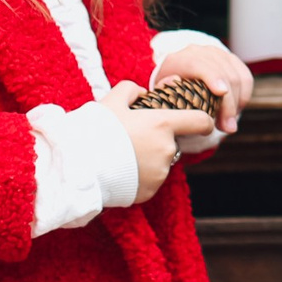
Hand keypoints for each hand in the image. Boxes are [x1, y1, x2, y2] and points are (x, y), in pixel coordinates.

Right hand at [98, 81, 214, 202]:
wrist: (78, 166)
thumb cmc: (96, 130)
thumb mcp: (111, 101)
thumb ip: (130, 90)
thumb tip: (140, 92)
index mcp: (163, 124)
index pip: (200, 121)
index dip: (203, 121)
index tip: (201, 124)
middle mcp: (167, 149)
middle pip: (172, 143)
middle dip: (159, 140)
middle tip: (132, 139)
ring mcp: (159, 173)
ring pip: (161, 163)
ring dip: (149, 159)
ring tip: (122, 156)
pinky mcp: (149, 191)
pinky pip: (150, 181)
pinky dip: (140, 177)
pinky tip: (120, 171)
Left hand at [151, 40, 252, 133]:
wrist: (177, 71)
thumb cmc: (169, 88)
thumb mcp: (162, 90)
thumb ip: (166, 89)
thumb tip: (177, 87)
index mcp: (182, 58)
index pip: (200, 64)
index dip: (212, 77)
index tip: (221, 93)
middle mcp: (203, 52)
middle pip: (224, 74)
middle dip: (228, 104)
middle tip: (227, 128)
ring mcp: (220, 54)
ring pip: (238, 77)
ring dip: (237, 104)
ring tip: (229, 124)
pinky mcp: (233, 61)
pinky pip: (246, 78)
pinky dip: (244, 97)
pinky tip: (235, 112)